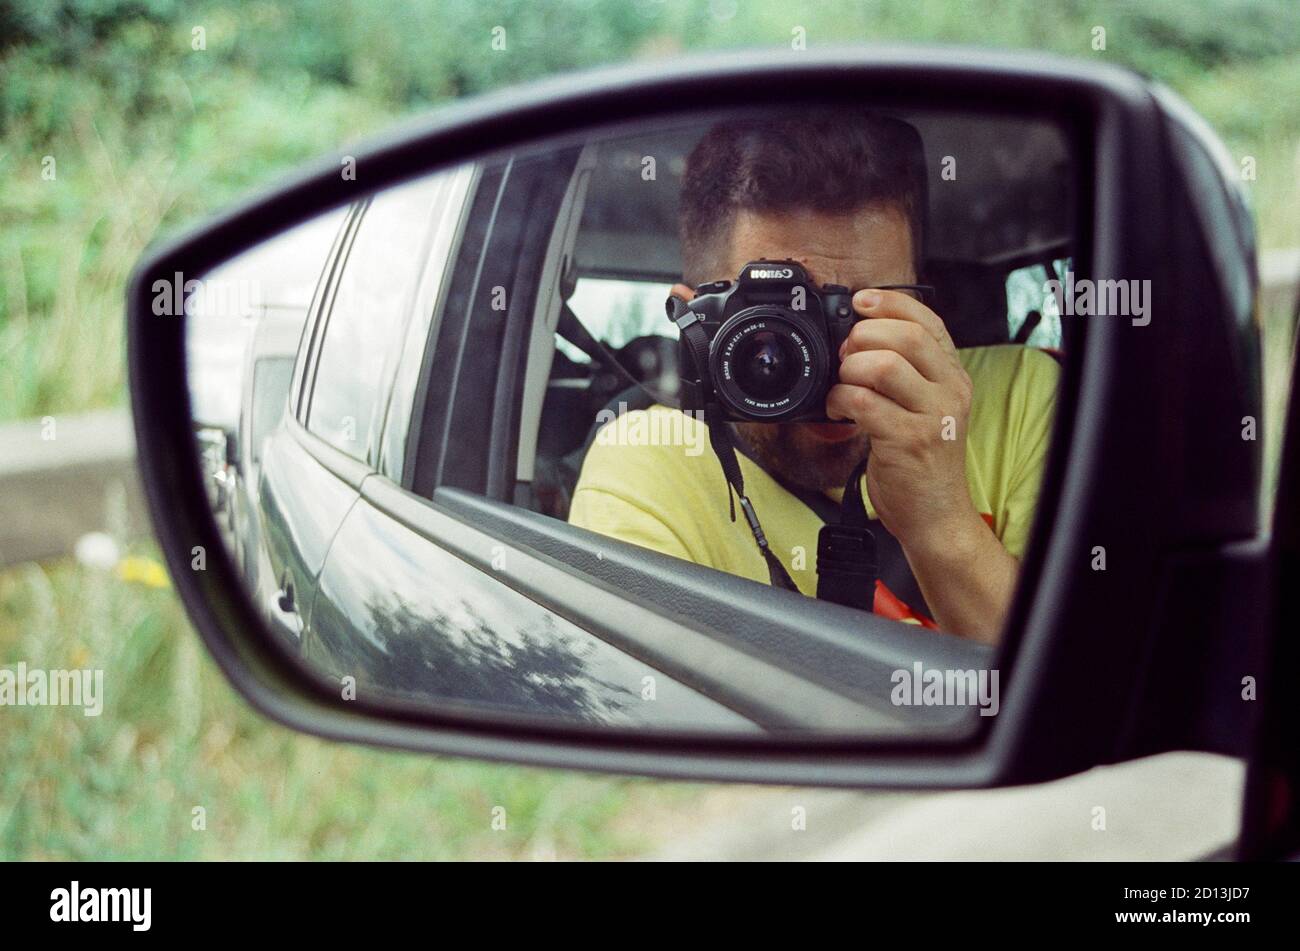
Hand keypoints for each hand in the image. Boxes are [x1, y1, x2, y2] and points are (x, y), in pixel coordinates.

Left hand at [826, 288, 978, 558]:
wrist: (937, 515)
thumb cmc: (922, 461)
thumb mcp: (924, 408)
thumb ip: (905, 374)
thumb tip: (856, 339)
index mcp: (953, 376)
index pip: (929, 321)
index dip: (890, 303)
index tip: (860, 301)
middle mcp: (950, 391)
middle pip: (905, 336)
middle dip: (862, 337)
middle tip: (845, 356)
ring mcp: (931, 416)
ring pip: (883, 366)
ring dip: (849, 370)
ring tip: (843, 385)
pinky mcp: (908, 441)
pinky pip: (863, 402)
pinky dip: (839, 400)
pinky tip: (837, 410)